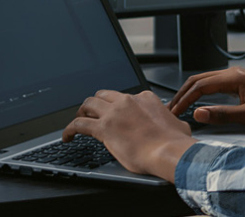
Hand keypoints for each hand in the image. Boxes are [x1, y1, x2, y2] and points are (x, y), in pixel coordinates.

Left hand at [62, 90, 196, 181]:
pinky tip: (67, 137)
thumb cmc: (174, 142)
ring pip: (88, 103)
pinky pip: (78, 124)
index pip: (125, 97)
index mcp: (145, 98)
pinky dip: (69, 129)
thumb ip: (171, 121)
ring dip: (81, 111)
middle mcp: (128, 101)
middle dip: (95, 103)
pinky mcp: (103, 128)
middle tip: (91, 113)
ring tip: (77, 121)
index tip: (115, 115)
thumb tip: (175, 126)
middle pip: (103, 95)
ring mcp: (114, 113)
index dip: (118, 106)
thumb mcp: (177, 125)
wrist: (168, 151)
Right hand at [168, 67, 244, 128]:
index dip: (184, 100)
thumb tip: (198, 113)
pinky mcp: (242, 83)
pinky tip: (198, 102)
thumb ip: (222, 114)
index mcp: (235, 77)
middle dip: (183, 93)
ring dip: (191, 93)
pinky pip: (216, 85)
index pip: (200, 86)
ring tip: (180, 106)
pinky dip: (203, 93)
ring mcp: (238, 77)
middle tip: (170, 109)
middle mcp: (235, 73)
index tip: (173, 112)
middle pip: (200, 80)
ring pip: (206, 81)